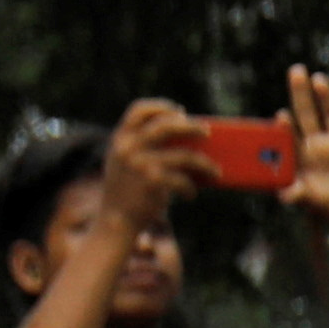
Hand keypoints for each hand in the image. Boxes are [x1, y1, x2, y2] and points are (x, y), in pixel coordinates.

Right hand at [101, 98, 210, 231]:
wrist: (114, 220)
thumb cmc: (126, 190)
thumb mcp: (123, 162)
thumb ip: (140, 145)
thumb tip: (184, 134)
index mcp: (120, 139)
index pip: (139, 110)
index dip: (162, 107)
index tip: (180, 112)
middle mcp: (128, 148)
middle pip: (167, 124)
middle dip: (191, 126)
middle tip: (206, 133)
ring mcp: (140, 164)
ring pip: (185, 155)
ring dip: (204, 164)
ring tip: (214, 171)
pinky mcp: (152, 182)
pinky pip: (182, 179)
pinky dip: (190, 188)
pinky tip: (191, 194)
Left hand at [285, 65, 328, 232]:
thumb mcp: (311, 201)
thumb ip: (298, 195)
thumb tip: (285, 195)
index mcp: (301, 156)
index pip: (290, 135)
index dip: (285, 125)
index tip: (281, 115)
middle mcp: (318, 144)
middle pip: (307, 113)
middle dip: (300, 93)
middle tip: (295, 70)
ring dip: (326, 97)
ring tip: (318, 79)